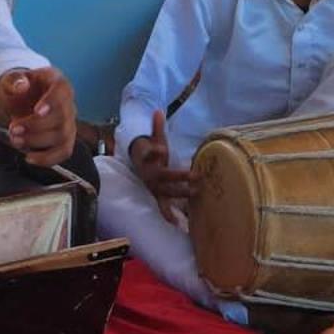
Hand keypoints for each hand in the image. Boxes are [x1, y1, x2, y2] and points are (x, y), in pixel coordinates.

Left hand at [0, 67, 76, 166]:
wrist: (20, 101)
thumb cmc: (20, 89)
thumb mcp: (12, 79)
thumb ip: (14, 80)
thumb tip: (20, 85)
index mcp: (57, 82)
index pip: (62, 90)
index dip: (52, 102)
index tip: (37, 111)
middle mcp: (68, 103)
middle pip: (62, 117)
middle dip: (35, 126)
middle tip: (13, 128)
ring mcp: (69, 122)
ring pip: (62, 137)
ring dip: (37, 142)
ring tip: (16, 140)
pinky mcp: (65, 139)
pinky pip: (64, 152)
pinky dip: (47, 158)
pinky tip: (30, 157)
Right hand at [129, 110, 193, 224]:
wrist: (138, 165)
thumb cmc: (149, 150)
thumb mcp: (153, 138)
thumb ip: (156, 127)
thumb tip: (158, 111)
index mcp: (147, 158)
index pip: (150, 154)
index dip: (155, 152)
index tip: (163, 150)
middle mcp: (149, 173)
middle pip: (163, 175)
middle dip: (179, 176)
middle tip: (195, 176)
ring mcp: (153, 185)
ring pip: (166, 190)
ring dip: (180, 192)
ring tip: (195, 192)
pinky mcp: (156, 194)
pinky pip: (162, 206)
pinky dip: (168, 214)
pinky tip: (176, 223)